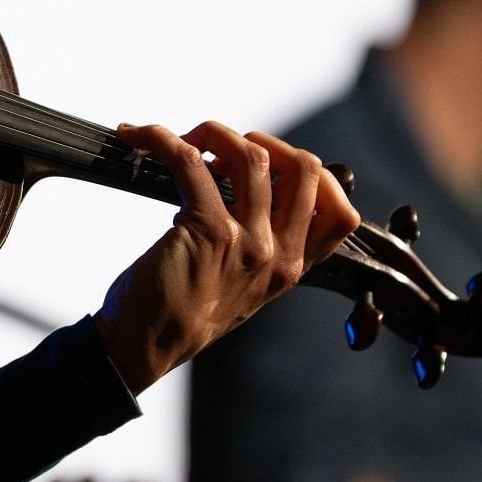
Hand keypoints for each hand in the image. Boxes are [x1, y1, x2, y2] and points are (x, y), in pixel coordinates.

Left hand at [93, 123, 359, 392]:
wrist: (142, 348)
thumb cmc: (179, 315)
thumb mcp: (241, 288)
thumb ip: (260, 249)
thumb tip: (248, 187)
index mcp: (290, 269)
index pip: (340, 214)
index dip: (316, 176)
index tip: (275, 164)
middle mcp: (278, 256)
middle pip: (305, 169)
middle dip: (264, 141)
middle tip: (223, 148)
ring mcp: (248, 243)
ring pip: (252, 156)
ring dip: (213, 133)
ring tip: (185, 142)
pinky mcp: (207, 232)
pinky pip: (190, 163)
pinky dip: (161, 140)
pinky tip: (141, 137)